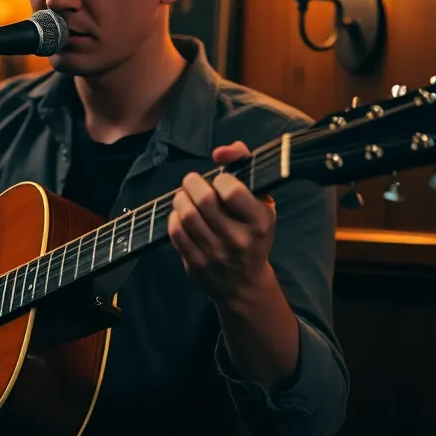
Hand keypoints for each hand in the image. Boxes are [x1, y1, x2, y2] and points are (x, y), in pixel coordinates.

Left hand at [168, 141, 276, 301]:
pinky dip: (174, 218)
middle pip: (204, 200)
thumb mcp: (262, 201)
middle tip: (191, 181)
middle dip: (192, 183)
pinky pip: (176, 233)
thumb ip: (244, 166)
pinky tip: (180, 215)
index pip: (232, 190)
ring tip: (184, 196)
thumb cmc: (253, 233)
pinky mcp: (196, 265)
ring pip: (187, 215)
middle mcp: (238, 239)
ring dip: (180, 199)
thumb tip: (219, 152)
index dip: (220, 178)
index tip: (219, 180)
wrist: (245, 283)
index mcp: (259, 221)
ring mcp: (216, 254)